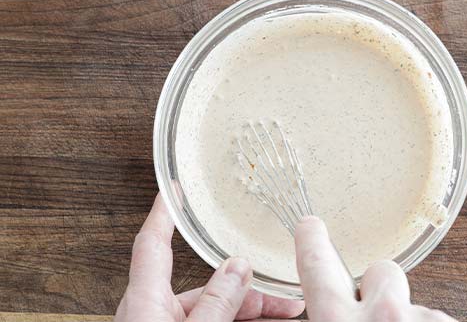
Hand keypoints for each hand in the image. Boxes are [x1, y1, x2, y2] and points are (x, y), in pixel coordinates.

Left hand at [115, 194, 303, 320]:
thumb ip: (216, 304)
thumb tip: (237, 267)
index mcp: (146, 303)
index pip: (153, 245)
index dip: (163, 212)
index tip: (173, 188)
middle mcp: (155, 314)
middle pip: (207, 287)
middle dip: (250, 291)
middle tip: (287, 299)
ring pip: (218, 312)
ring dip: (254, 313)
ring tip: (290, 315)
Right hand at [294, 216, 455, 320]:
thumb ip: (328, 320)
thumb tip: (328, 310)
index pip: (317, 269)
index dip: (313, 244)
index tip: (311, 226)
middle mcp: (384, 316)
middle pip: (382, 272)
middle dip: (382, 287)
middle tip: (380, 317)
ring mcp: (425, 319)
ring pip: (417, 306)